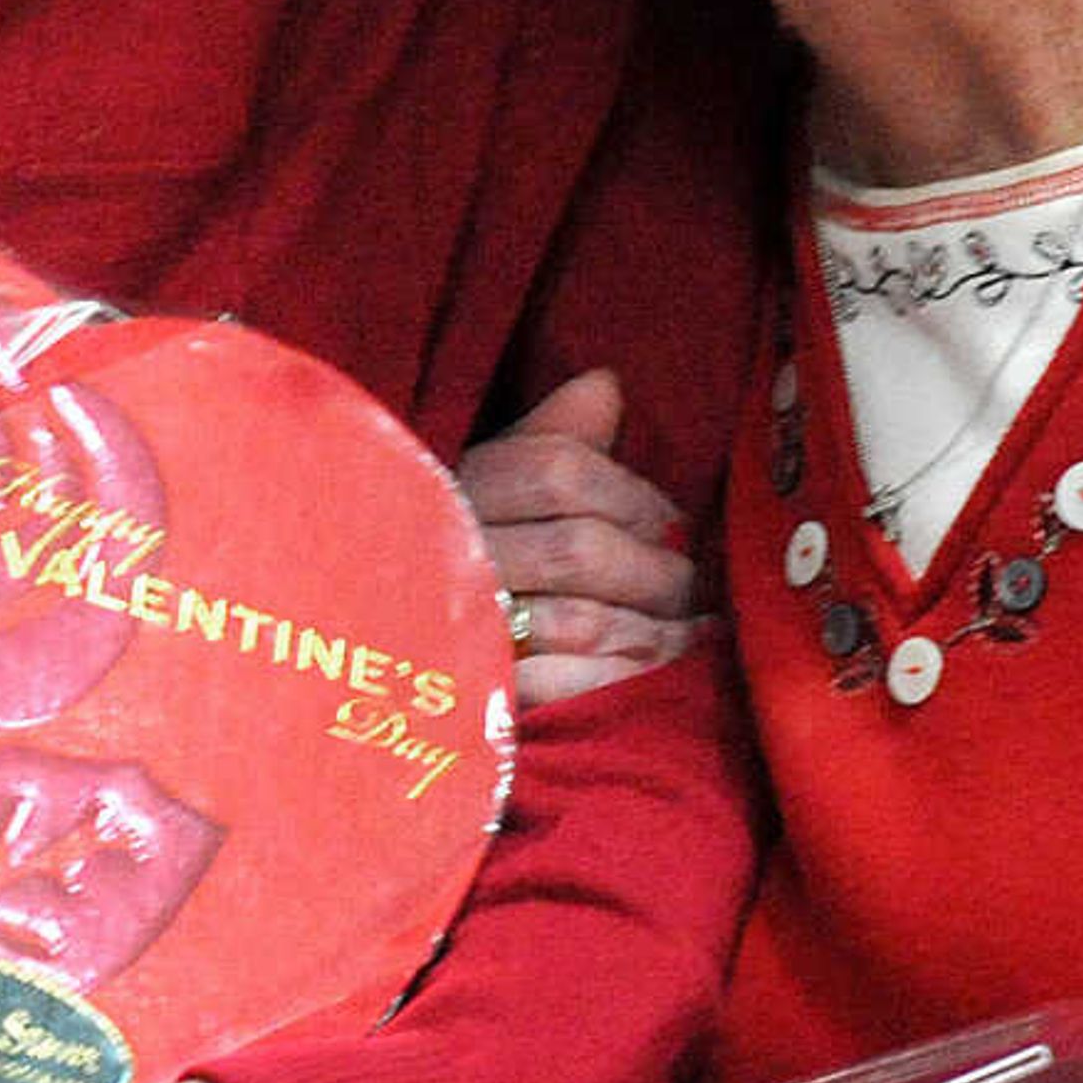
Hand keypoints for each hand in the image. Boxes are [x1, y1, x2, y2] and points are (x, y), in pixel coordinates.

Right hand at [459, 369, 701, 709]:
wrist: (392, 652)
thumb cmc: (475, 557)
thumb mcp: (502, 485)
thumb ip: (556, 437)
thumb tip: (606, 384)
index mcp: (462, 490)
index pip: (558, 471)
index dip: (632, 495)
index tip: (673, 521)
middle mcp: (456, 555)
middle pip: (579, 549)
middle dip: (653, 570)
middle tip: (690, 585)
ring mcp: (464, 629)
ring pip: (581, 621)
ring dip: (653, 629)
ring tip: (691, 631)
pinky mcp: (480, 697)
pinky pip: (567, 686)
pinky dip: (623, 676)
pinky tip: (656, 670)